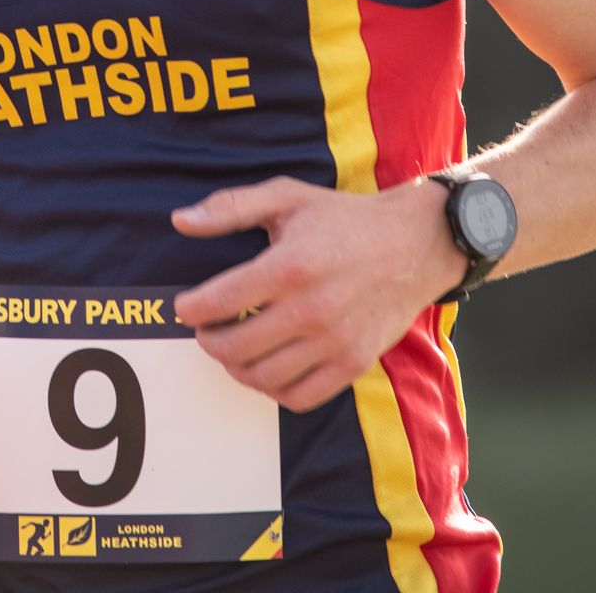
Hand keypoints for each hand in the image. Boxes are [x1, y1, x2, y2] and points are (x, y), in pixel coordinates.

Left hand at [171, 176, 466, 411]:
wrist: (415, 244)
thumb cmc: (344, 219)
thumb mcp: (287, 197)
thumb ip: (230, 208)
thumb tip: (180, 221)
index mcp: (290, 265)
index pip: (219, 301)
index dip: (190, 309)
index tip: (184, 307)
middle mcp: (311, 309)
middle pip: (234, 347)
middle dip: (208, 341)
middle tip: (206, 329)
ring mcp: (334, 341)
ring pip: (263, 377)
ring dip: (235, 368)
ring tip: (232, 348)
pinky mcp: (353, 363)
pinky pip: (300, 397)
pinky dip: (274, 389)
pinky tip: (267, 367)